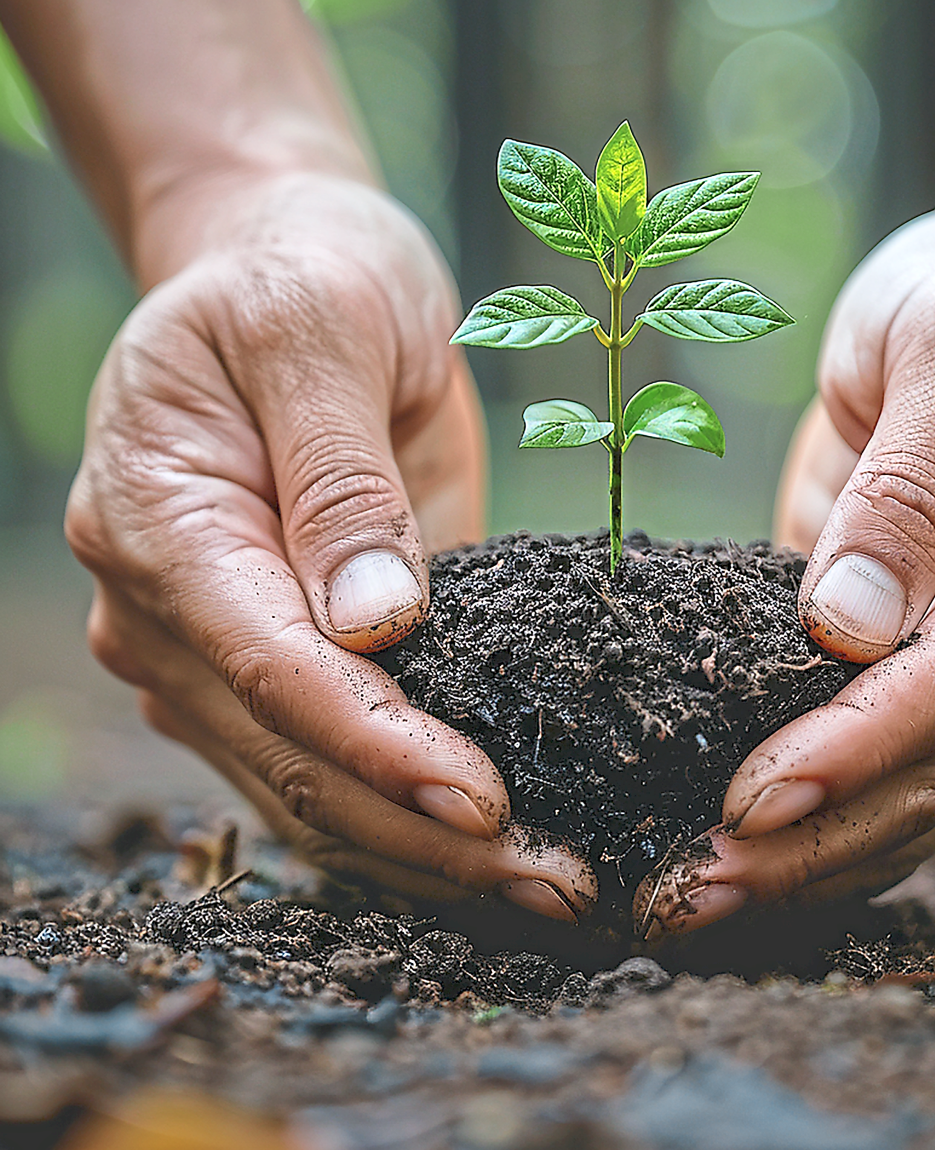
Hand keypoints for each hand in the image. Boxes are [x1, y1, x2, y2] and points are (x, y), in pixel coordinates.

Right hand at [66, 171, 595, 922]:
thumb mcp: (320, 333)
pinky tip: (491, 844)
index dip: (380, 746)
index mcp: (161, 523)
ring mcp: (220, 644)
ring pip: (308, 784)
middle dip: (423, 831)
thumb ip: (338, 478)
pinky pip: (331, 756)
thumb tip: (376, 625)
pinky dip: (407, 808)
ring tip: (549, 886)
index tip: (486, 802)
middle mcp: (170, 609)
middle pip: (293, 754)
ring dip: (424, 848)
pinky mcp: (282, 651)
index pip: (273, 667)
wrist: (285, 264)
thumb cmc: (304, 276)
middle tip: (558, 884)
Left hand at [637, 211, 934, 935]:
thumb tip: (848, 626)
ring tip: (694, 899)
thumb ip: (913, 483)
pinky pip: (888, 771)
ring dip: (810, 859)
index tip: (752, 799)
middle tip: (694, 888)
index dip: (855, 749)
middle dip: (816, 838)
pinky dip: (820, 823)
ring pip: (915, 799)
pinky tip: (740, 858)